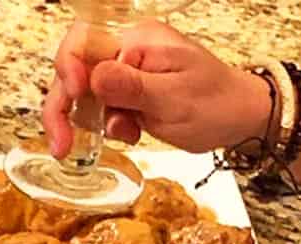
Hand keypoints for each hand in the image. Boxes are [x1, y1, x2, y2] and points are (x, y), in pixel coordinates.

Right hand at [41, 20, 272, 158]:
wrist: (237, 117)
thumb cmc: (214, 104)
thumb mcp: (173, 98)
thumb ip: (131, 87)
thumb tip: (93, 77)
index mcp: (137, 40)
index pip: (82, 43)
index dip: (68, 70)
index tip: (76, 98)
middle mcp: (126, 51)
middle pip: (73, 71)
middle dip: (63, 108)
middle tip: (63, 146)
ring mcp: (125, 72)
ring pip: (82, 94)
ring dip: (86, 122)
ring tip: (118, 138)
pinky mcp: (126, 93)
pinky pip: (99, 108)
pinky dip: (106, 127)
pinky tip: (130, 134)